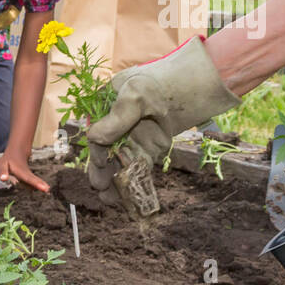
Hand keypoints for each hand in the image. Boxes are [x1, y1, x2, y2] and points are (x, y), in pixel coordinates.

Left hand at [0, 153, 48, 191]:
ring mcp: (28, 174)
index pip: (28, 178)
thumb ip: (3, 171)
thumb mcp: (2, 164)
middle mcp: (25, 173)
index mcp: (19, 171)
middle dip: (40, 184)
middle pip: (33, 179)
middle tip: (47, 190)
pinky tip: (44, 188)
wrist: (16, 151)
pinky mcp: (29, 176)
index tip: (42, 186)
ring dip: (42, 184)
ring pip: (35, 180)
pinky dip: (39, 184)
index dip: (35, 183)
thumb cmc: (7, 159)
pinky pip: (34, 180)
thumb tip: (3, 179)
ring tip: (48, 190)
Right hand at [85, 36, 239, 195]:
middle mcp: (115, 128)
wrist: (190, 88)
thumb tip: (94, 138)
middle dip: (102, 172)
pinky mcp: (148, 151)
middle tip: (100, 188)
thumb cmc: (159, 84)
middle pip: (104, 154)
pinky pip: (139, 169)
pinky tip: (130, 198)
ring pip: (120, 165)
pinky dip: (134, 183)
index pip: (96, 134)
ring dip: (115, 182)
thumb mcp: (135, 95)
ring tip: (110, 200)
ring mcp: (132, 140)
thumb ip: (117, 117)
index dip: (96, 150)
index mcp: (104, 110)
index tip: (101, 162)